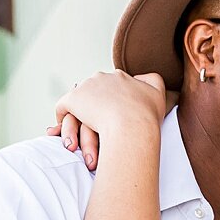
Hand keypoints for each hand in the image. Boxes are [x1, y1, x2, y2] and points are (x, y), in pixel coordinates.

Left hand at [47, 74, 174, 169]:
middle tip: (96, 131)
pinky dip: (63, 121)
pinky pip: (62, 108)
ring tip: (80, 142)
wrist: (132, 125)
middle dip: (93, 111)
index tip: (110, 118)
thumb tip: (143, 79)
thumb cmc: (146, 114)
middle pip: (93, 94)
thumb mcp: (157, 92)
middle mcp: (101, 78)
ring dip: (77, 121)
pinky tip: (70, 135)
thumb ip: (152, 81)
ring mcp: (86, 88)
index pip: (109, 87)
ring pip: (78, 103)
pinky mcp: (73, 99)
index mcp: (119, 77)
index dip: (108, 104)